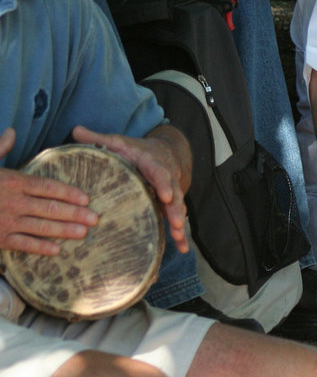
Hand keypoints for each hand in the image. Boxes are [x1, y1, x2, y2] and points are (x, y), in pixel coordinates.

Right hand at [0, 128, 96, 255]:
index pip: (47, 187)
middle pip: (50, 208)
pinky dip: (40, 248)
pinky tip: (57, 250)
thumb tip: (12, 131)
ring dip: (64, 230)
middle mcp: (12, 202)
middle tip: (96, 218)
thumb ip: (0, 148)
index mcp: (12, 182)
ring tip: (84, 233)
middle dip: (75, 214)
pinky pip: (23, 244)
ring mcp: (6, 222)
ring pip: (41, 227)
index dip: (69, 193)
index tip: (86, 198)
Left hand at [71, 126, 190, 253]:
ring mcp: (171, 192)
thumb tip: (74, 129)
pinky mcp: (171, 204)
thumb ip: (98, 138)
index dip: (163, 184)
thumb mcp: (119, 141)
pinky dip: (181, 234)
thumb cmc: (137, 149)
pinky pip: (177, 218)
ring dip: (179, 222)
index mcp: (152, 163)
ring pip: (178, 207)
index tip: (166, 195)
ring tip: (179, 237)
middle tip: (177, 222)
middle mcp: (166, 178)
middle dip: (176, 209)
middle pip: (174, 194)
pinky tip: (182, 247)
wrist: (166, 150)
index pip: (160, 172)